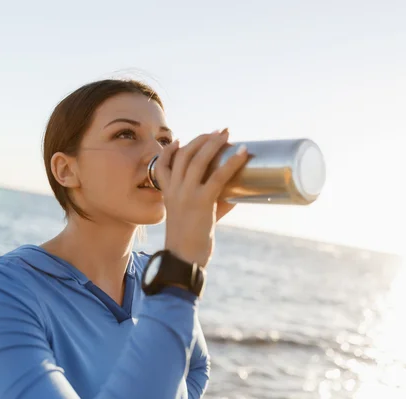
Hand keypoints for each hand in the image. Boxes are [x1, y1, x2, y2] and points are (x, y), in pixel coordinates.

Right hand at [154, 128, 248, 266]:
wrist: (183, 260)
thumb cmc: (189, 243)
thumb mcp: (194, 217)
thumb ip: (212, 203)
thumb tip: (237, 194)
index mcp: (167, 194)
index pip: (163, 165)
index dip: (170, 150)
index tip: (179, 140)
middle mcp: (174, 190)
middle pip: (184, 155)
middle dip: (202, 139)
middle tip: (218, 132)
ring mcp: (186, 195)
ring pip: (199, 160)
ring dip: (214, 144)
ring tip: (227, 134)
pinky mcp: (202, 202)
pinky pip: (218, 176)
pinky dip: (232, 162)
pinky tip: (243, 153)